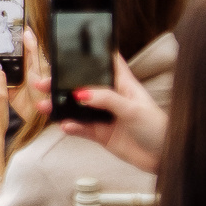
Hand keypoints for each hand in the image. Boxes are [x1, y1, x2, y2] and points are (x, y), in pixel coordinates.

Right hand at [51, 47, 168, 171]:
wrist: (162, 158)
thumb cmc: (157, 128)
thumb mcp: (133, 109)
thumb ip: (107, 99)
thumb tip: (82, 94)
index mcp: (123, 85)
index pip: (106, 64)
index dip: (92, 54)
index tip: (71, 47)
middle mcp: (111, 98)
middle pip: (83, 86)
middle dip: (62, 83)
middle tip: (43, 83)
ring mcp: (104, 116)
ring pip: (77, 108)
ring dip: (61, 106)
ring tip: (45, 106)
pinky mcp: (101, 134)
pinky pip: (81, 128)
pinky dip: (72, 127)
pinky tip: (66, 126)